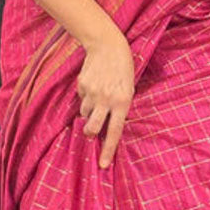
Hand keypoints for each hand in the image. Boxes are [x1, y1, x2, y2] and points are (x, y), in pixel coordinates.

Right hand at [76, 31, 135, 168]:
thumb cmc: (123, 69)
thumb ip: (120, 108)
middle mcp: (106, 99)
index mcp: (122, 102)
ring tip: (97, 95)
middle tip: (90, 130)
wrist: (108, 45)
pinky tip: (93, 83)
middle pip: (91, 128)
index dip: (108, 150)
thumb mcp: (129, 88)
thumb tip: (108, 127)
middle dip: (89, 132)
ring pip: (85, 113)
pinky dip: (85, 95)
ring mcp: (92, 92)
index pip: (114, 132)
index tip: (103, 165)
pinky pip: (81, 98)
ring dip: (89, 110)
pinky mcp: (82, 85)